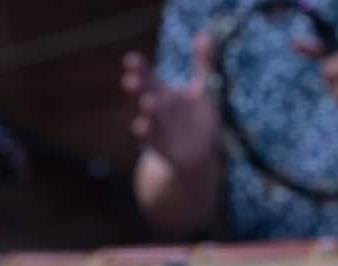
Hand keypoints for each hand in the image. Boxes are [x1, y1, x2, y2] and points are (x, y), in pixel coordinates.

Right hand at [121, 33, 220, 173]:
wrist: (197, 157)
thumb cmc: (196, 120)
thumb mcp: (203, 91)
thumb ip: (203, 65)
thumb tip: (206, 35)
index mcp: (163, 93)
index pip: (148, 77)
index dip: (140, 68)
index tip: (132, 59)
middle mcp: (157, 109)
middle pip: (145, 95)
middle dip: (138, 86)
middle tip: (131, 78)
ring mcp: (158, 129)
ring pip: (147, 118)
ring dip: (146, 110)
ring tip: (148, 102)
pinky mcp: (164, 148)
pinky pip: (152, 142)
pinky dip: (146, 135)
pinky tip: (141, 126)